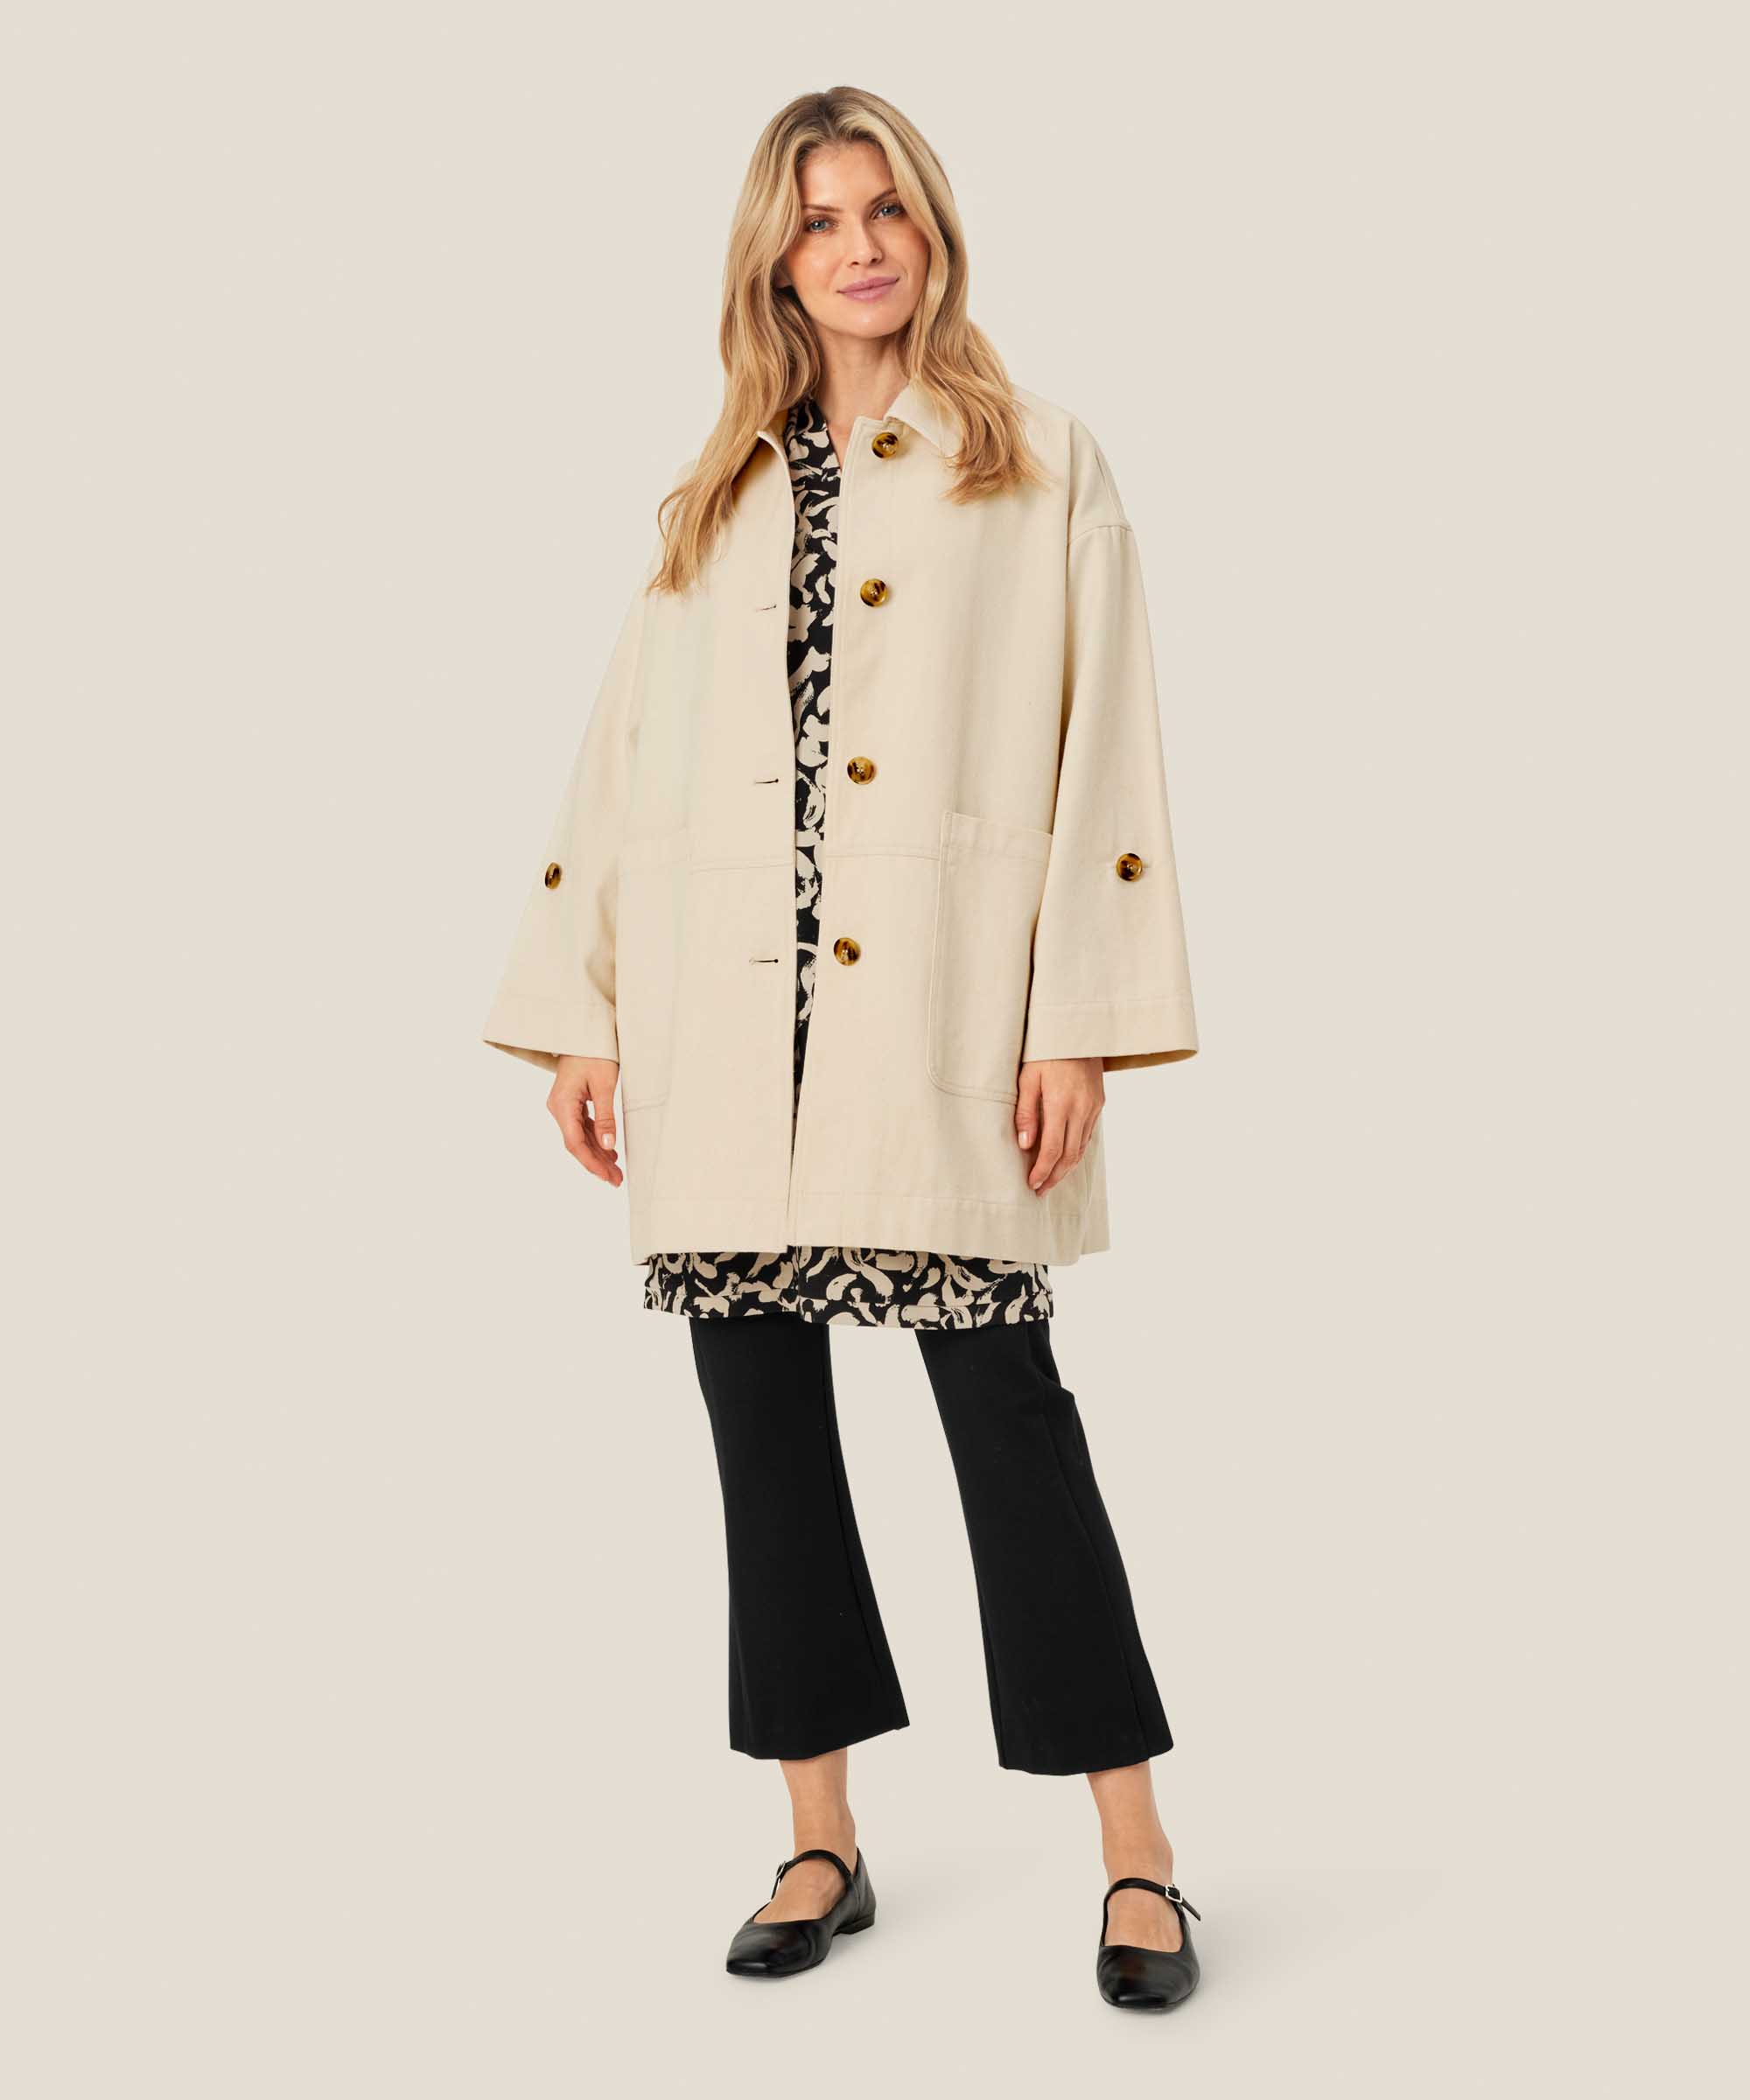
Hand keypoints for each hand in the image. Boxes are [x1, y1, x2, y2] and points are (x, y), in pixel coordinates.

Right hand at [548, 1055, 622, 1186]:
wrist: (585, 1031)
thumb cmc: (595, 1053)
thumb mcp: (605, 1085)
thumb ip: (606, 1117)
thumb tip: (609, 1146)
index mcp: (562, 1104)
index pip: (574, 1142)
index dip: (590, 1162)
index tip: (606, 1176)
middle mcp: (558, 1108)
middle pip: (576, 1143)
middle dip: (596, 1164)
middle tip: (616, 1181)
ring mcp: (563, 1106)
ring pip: (579, 1138)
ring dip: (597, 1155)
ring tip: (616, 1172)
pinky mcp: (571, 1103)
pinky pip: (582, 1127)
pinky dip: (596, 1140)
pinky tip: (609, 1153)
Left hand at [1015, 1057, 1103, 1194]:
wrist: (1076, 1030)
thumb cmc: (1044, 1052)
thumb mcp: (1027, 1078)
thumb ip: (1026, 1113)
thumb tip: (1025, 1146)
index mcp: (1061, 1103)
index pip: (1053, 1148)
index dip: (1043, 1170)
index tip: (1032, 1184)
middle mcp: (1081, 1108)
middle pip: (1070, 1155)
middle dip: (1055, 1176)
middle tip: (1041, 1191)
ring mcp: (1093, 1106)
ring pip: (1081, 1147)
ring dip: (1067, 1167)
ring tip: (1052, 1179)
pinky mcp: (1099, 1103)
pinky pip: (1088, 1134)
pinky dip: (1076, 1150)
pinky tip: (1066, 1158)